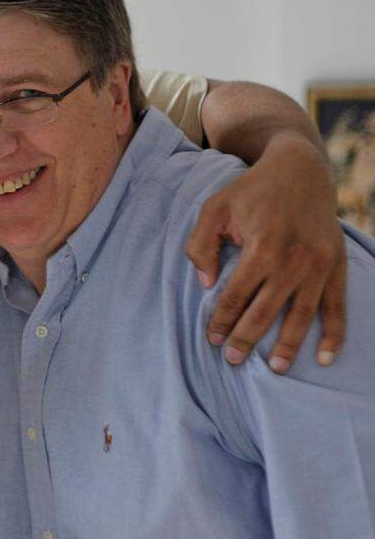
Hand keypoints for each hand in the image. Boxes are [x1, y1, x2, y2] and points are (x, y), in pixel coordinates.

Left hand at [185, 135, 345, 372]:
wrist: (301, 170)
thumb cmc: (250, 191)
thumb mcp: (213, 208)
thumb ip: (200, 246)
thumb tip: (205, 284)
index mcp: (262, 247)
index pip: (237, 295)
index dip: (221, 319)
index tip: (210, 338)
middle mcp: (294, 261)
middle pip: (266, 311)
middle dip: (246, 339)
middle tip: (231, 360)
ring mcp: (319, 265)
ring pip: (302, 316)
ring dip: (288, 345)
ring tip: (273, 369)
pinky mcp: (337, 265)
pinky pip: (337, 306)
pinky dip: (333, 334)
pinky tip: (323, 358)